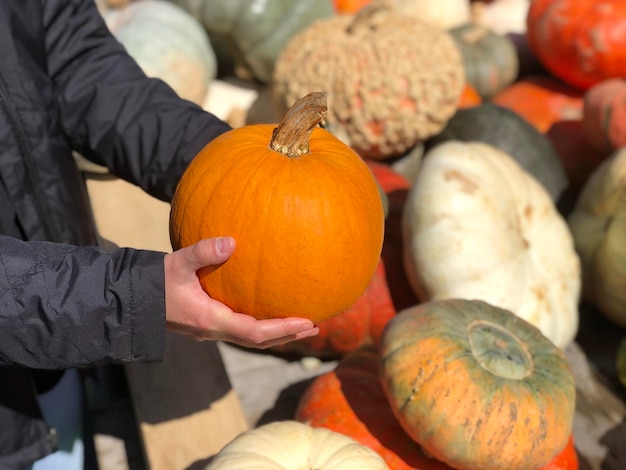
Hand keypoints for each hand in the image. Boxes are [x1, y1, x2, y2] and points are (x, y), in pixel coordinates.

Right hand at [164, 236, 318, 348]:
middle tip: (315, 327)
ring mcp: (211, 330)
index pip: (254, 333)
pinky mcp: (207, 324)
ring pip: (250, 338)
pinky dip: (262, 326)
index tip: (306, 322)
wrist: (133, 299)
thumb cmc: (154, 281)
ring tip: (300, 325)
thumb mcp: (176, 263)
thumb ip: (202, 252)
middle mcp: (214, 330)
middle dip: (287, 335)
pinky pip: (241, 330)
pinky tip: (270, 313)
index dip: (282, 329)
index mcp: (210, 320)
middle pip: (258, 341)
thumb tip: (230, 242)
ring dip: (277, 334)